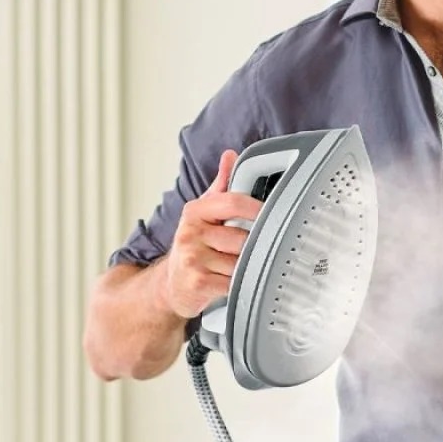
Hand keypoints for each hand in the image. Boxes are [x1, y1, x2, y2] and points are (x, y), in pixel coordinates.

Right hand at [159, 150, 261, 319]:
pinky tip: (230, 280)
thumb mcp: (202, 214)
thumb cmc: (193, 247)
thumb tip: (230, 157)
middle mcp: (190, 233)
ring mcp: (193, 259)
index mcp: (195, 212)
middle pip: (241, 237)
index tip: (271, 213)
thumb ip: (220, 188)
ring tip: (237, 266)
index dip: (256, 208)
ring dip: (246, 267)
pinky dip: (239, 284)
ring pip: (240, 262)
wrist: (171, 284)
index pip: (232, 202)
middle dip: (252, 246)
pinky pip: (234, 282)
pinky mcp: (198, 283)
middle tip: (254, 249)